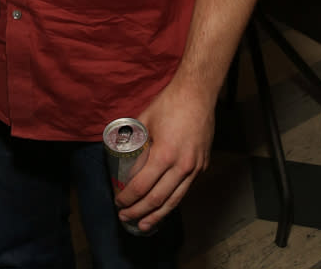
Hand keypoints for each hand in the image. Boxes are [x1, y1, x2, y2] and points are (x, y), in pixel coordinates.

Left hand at [114, 78, 213, 232]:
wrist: (197, 95)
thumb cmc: (168, 104)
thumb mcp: (144, 122)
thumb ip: (136, 143)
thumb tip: (123, 160)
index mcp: (164, 154)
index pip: (142, 186)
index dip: (128, 198)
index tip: (118, 202)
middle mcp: (181, 166)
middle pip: (157, 199)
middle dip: (139, 212)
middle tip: (125, 217)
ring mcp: (194, 168)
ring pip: (174, 200)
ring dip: (157, 215)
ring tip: (143, 225)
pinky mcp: (202, 166)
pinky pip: (185, 190)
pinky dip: (172, 202)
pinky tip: (162, 207)